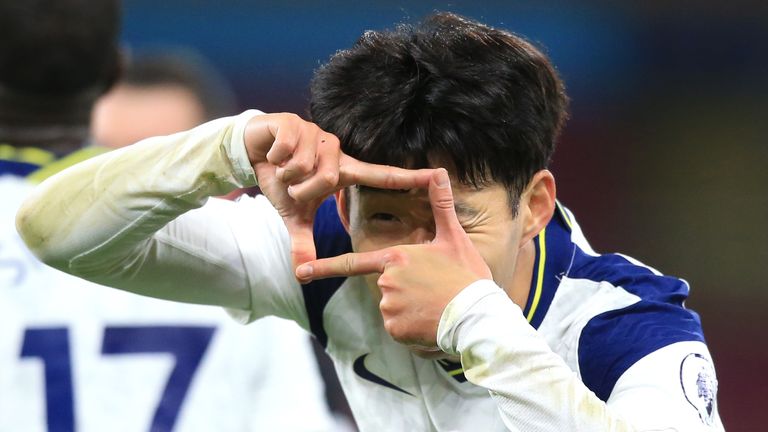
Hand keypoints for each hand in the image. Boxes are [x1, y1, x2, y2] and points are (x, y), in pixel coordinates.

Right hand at [243, 113, 435, 271]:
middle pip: (326, 178)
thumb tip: (301, 272)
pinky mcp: (295, 123)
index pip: (382, 175)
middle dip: (302, 188)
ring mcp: (317, 134)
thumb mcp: (294, 213)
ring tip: (283, 167)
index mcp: (344, 169)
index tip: (438, 175)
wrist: (254, 151)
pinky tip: (274, 153)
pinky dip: (275, 157)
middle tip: (293, 184)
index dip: (409, 176)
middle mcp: (337, 149)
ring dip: (286, 173)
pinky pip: (286, 150)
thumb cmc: (282, 180)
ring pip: (304, 165)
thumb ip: (303, 240)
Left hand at [296, 169, 492, 347]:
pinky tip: (430, 321)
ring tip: (434, 305)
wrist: (477, 316)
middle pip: (385, 286)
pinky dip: (411, 327)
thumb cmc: (466, 275)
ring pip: (392, 308)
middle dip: (404, 290)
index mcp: (395, 258)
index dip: (324, 267)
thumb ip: (440, 205)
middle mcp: (385, 281)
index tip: (300, 272)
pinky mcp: (395, 330)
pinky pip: (398, 328)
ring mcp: (388, 307)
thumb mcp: (454, 238)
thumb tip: (439, 171)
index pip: (352, 263)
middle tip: (433, 290)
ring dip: (409, 309)